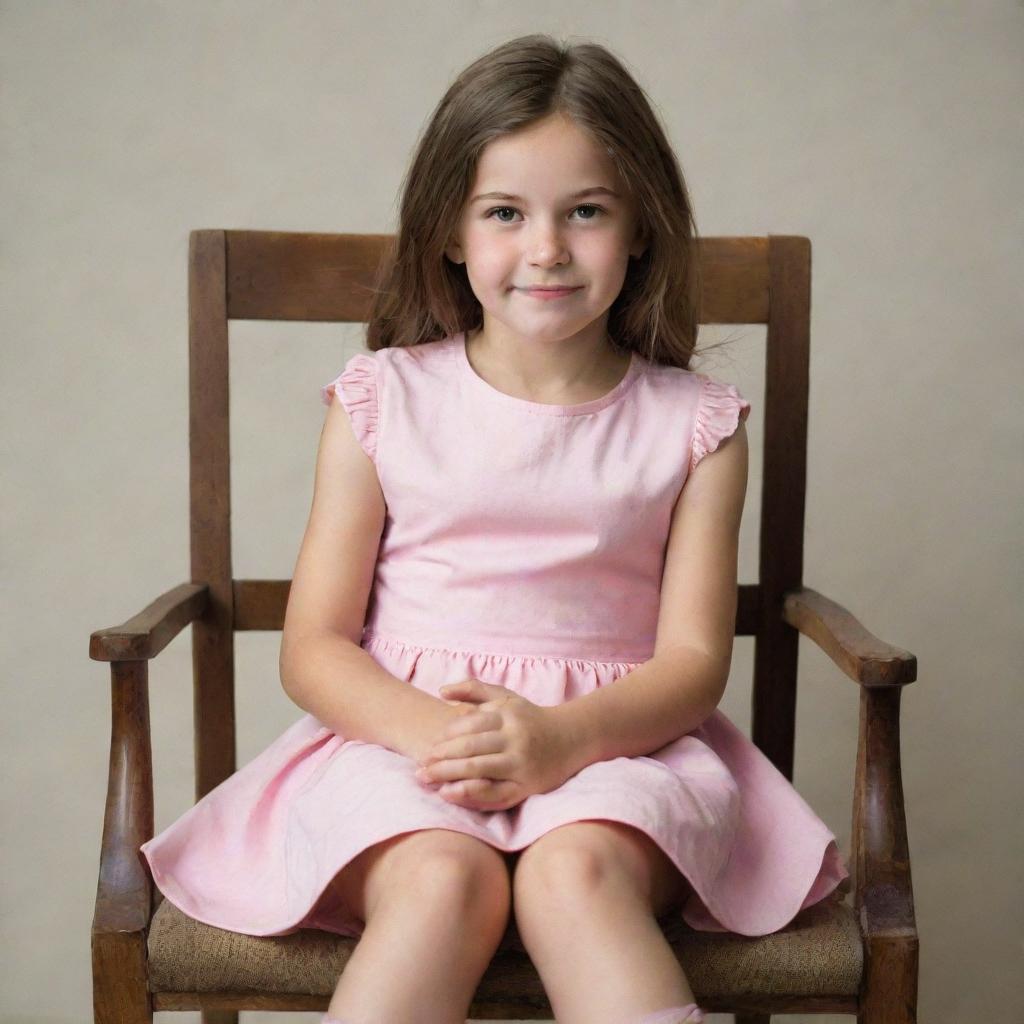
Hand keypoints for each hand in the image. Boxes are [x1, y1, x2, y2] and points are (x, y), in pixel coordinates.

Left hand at [416, 678, 575, 810]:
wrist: (571, 739)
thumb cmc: (530, 718)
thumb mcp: (507, 698)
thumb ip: (474, 689)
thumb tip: (441, 691)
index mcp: (508, 716)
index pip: (470, 724)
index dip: (447, 737)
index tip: (430, 746)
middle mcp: (515, 739)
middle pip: (471, 748)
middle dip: (441, 758)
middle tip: (420, 767)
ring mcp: (521, 764)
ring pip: (479, 770)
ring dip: (448, 775)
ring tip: (426, 779)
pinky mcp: (527, 786)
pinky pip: (495, 794)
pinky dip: (470, 795)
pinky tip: (450, 794)